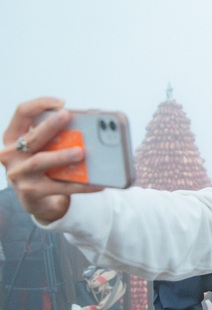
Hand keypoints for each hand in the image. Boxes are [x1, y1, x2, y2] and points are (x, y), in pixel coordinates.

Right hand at [0, 97, 101, 222]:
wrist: (35, 200)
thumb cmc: (42, 168)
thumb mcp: (41, 149)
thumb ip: (54, 137)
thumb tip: (85, 128)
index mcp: (13, 137)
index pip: (22, 113)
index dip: (39, 104)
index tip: (61, 103)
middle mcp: (11, 154)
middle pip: (32, 137)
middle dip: (50, 125)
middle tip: (67, 116)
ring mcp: (19, 174)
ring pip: (40, 161)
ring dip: (61, 155)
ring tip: (80, 152)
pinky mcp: (32, 192)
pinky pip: (60, 187)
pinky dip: (81, 184)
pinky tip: (98, 183)